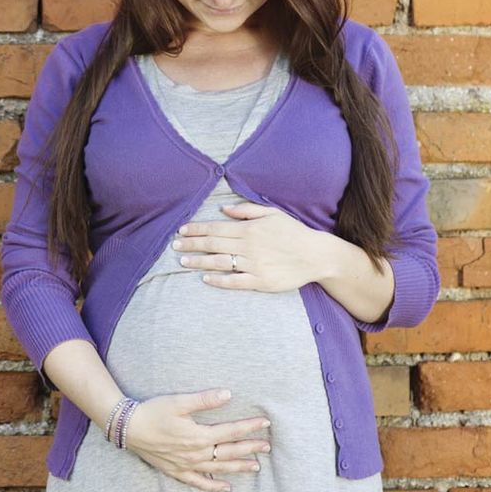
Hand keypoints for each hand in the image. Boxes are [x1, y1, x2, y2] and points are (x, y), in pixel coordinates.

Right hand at [121, 388, 272, 491]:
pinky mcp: (177, 471)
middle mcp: (196, 454)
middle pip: (229, 452)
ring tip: (256, 467)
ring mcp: (187, 465)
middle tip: (268, 447)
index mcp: (199, 435)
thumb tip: (228, 394)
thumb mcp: (179, 402)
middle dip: (250, 449)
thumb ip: (204, 400)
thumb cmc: (153, 411)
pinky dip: (214, 486)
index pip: (231, 432)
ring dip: (238, 467)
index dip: (249, 427)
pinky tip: (226, 488)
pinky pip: (199, 483)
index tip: (265, 423)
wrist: (128, 428)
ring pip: (219, 469)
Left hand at [171, 201, 331, 291]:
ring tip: (183, 262)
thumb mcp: (272, 213)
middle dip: (191, 245)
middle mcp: (248, 246)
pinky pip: (235, 281)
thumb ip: (246, 210)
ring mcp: (254, 265)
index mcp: (249, 229)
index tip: (181, 231)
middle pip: (213, 245)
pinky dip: (219, 280)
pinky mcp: (260, 282)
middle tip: (175, 247)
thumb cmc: (293, 232)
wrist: (316, 255)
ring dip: (199, 262)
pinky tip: (206, 278)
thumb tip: (224, 209)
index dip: (196, 230)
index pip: (216, 228)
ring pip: (220, 263)